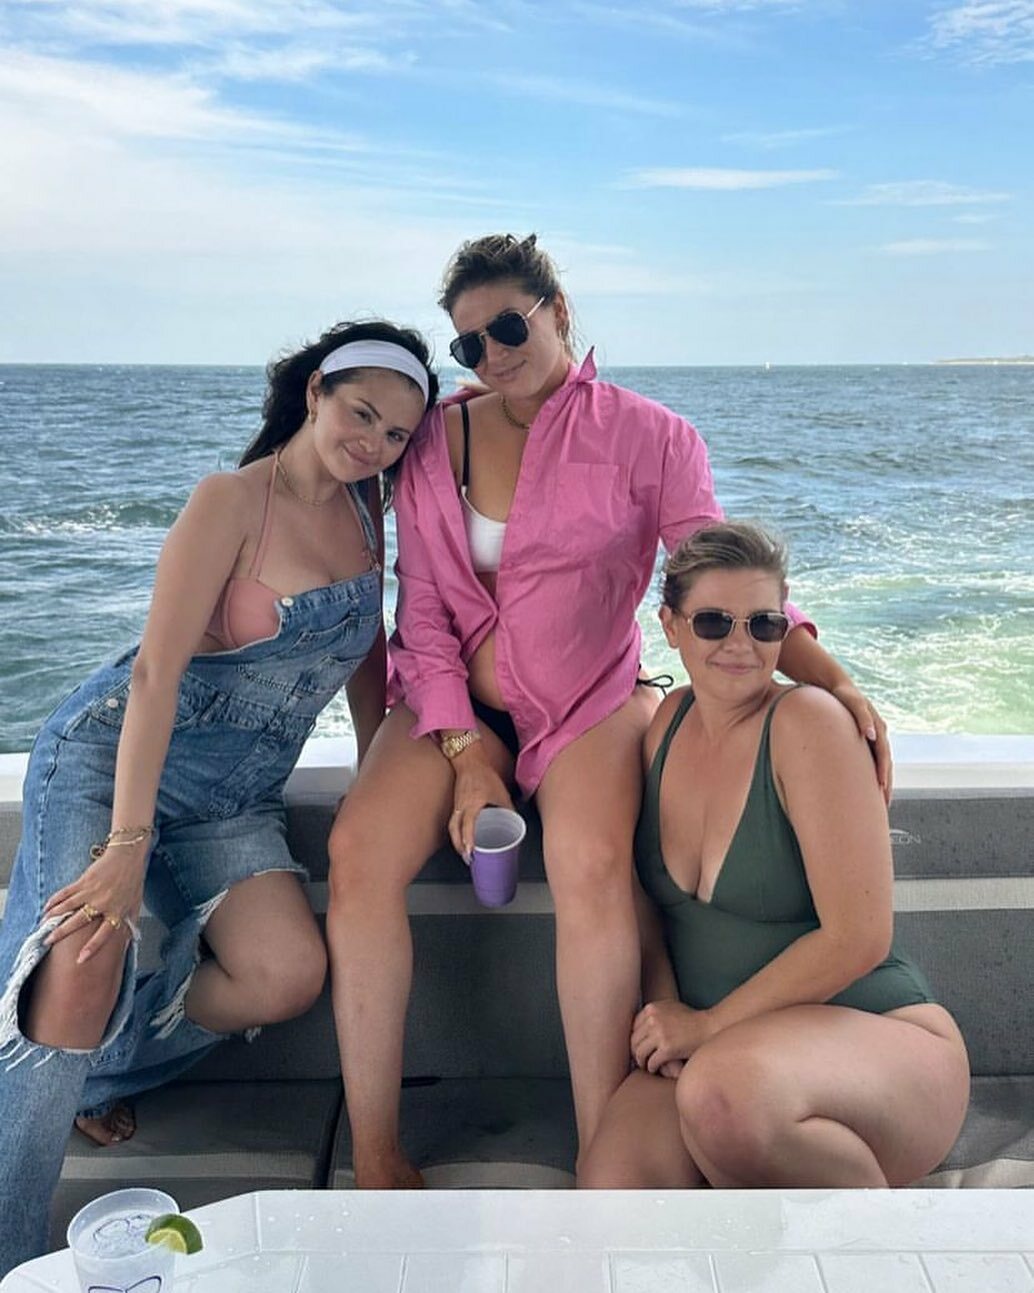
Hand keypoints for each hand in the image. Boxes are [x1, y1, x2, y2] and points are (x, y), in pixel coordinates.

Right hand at [43, 844, 144, 962]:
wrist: (128, 855)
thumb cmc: (133, 880)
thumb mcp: (136, 904)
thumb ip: (131, 923)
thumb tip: (131, 942)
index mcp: (117, 911)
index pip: (104, 934)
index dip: (92, 947)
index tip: (80, 959)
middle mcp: (103, 903)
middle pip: (78, 921)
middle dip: (62, 932)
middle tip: (48, 941)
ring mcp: (92, 891)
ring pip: (67, 907)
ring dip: (53, 916)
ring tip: (43, 925)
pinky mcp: (84, 881)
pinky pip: (65, 893)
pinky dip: (54, 901)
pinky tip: (47, 908)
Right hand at [448, 747, 514, 860]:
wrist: (470, 761)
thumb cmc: (485, 775)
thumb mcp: (501, 792)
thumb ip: (507, 808)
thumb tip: (515, 822)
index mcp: (473, 803)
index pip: (467, 824)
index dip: (468, 839)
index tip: (471, 852)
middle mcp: (462, 806)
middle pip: (455, 831)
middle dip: (460, 847)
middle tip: (469, 859)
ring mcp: (457, 806)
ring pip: (452, 828)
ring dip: (457, 842)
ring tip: (465, 853)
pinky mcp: (456, 805)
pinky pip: (453, 822)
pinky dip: (456, 833)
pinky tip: (462, 839)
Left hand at [631, 999, 712, 1072]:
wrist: (709, 1027)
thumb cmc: (692, 1019)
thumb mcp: (670, 1008)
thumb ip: (654, 1013)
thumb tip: (638, 1025)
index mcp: (652, 1008)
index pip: (634, 1027)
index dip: (635, 1039)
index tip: (638, 1047)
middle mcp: (653, 1019)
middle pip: (634, 1040)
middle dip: (636, 1052)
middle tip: (640, 1060)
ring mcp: (659, 1033)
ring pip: (640, 1052)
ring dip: (641, 1062)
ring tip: (646, 1066)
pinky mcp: (667, 1048)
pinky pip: (652, 1062)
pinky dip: (651, 1068)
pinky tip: (655, 1070)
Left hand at [830, 681, 892, 803]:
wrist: (836, 686)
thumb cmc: (843, 694)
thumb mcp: (853, 703)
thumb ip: (863, 717)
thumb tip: (870, 735)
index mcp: (878, 728)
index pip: (884, 756)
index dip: (883, 772)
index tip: (881, 789)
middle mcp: (878, 734)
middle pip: (885, 763)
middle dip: (886, 783)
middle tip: (884, 804)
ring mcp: (871, 738)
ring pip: (879, 764)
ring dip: (881, 781)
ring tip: (879, 801)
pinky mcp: (862, 740)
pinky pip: (870, 760)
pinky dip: (871, 773)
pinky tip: (867, 786)